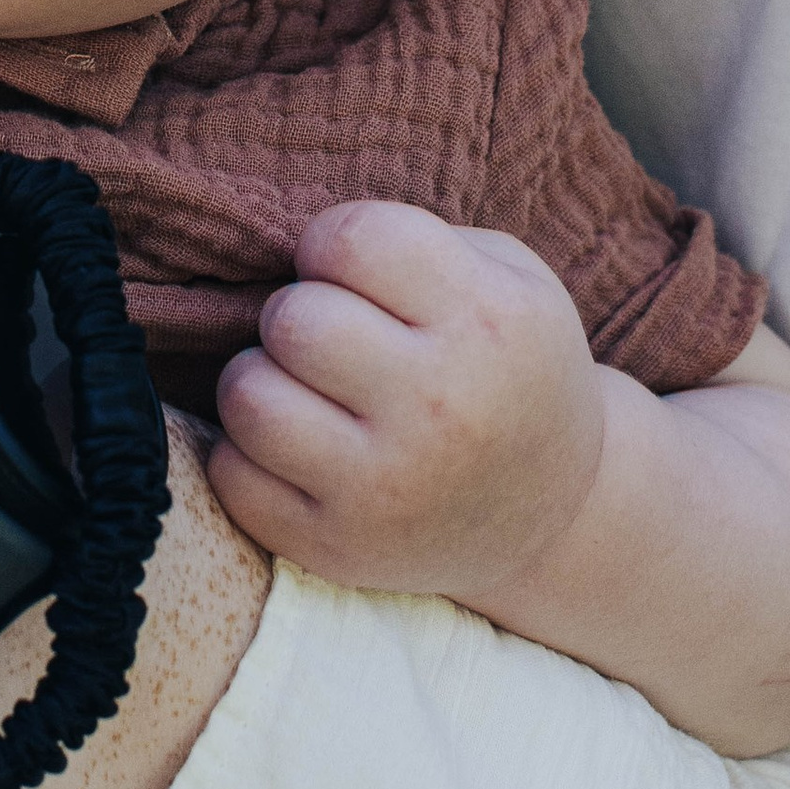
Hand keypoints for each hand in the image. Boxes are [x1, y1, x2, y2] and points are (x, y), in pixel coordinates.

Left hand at [209, 201, 604, 605]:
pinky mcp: (339, 549)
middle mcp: (440, 407)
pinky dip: (246, 454)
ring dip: (261, 380)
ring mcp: (386, 489)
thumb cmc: (509, 367)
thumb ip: (413, 239)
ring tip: (301, 388)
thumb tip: (301, 245)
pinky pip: (233, 477)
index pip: (354, 241)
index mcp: (486, 322)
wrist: (556, 516)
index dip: (331, 244)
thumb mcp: (509, 279)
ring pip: (249, 397)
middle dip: (298, 313)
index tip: (348, 272)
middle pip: (293, 319)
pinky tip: (295, 447)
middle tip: (330, 336)